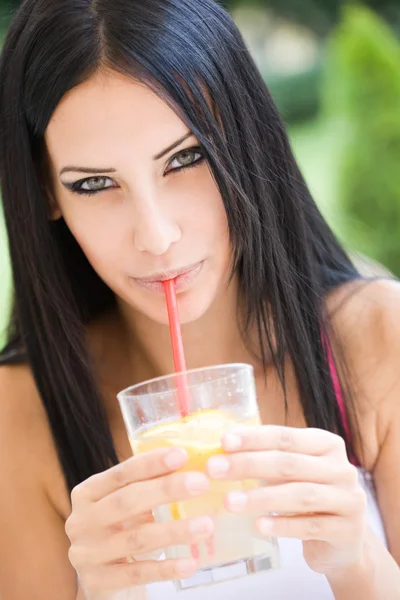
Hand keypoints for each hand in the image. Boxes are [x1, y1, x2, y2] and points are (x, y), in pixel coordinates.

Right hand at [66, 447, 213, 598]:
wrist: (100, 581)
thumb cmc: (118, 531)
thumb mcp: (125, 506)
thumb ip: (146, 486)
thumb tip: (189, 465)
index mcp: (87, 494)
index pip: (120, 474)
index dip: (150, 464)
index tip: (181, 455)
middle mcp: (82, 521)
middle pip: (127, 502)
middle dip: (165, 490)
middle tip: (201, 483)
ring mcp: (88, 554)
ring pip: (136, 539)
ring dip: (174, 531)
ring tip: (206, 525)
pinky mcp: (99, 583)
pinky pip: (138, 573)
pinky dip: (166, 568)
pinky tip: (191, 563)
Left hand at [206, 425, 367, 576]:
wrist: (343, 543)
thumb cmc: (308, 499)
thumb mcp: (294, 473)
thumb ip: (267, 459)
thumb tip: (220, 451)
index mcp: (326, 445)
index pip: (285, 437)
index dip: (254, 438)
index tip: (223, 441)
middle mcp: (341, 468)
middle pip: (289, 463)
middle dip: (248, 465)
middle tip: (214, 469)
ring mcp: (348, 499)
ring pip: (300, 495)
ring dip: (261, 498)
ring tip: (229, 502)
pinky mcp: (348, 531)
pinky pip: (310, 526)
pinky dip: (282, 525)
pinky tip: (258, 525)